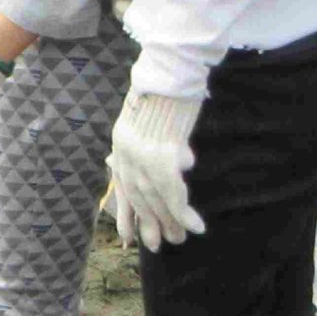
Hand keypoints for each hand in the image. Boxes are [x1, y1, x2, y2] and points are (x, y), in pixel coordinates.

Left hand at [106, 92, 205, 249]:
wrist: (171, 70)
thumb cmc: (168, 90)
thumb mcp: (150, 118)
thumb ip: (154, 143)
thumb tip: (174, 163)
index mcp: (122, 144)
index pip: (123, 187)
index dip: (126, 215)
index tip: (128, 239)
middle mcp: (126, 152)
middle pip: (139, 196)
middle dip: (149, 223)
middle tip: (161, 245)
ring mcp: (141, 155)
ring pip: (155, 198)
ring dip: (169, 222)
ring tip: (180, 240)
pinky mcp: (160, 154)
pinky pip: (172, 191)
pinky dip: (182, 211)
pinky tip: (194, 227)